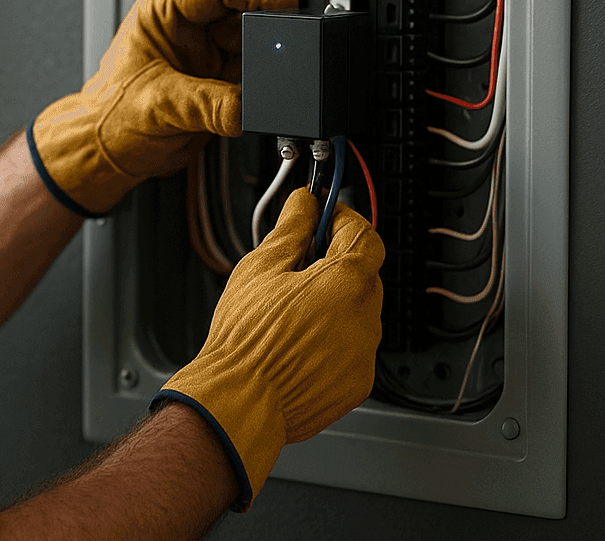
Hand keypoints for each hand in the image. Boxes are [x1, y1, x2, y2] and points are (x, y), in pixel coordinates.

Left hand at [29, 0, 296, 215]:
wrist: (108, 154)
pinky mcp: (220, 85)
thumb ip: (205, 105)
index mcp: (163, 14)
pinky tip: (253, 104)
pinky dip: (259, 91)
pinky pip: (252, 80)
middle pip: (241, 15)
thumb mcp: (157, 105)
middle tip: (282, 49)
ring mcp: (207, 57)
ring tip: (256, 86)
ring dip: (261, 67)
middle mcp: (189, 30)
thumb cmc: (110, 117)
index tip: (283, 0)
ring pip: (252, 49)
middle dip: (263, 33)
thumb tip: (245, 108)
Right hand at [155, 188, 383, 509]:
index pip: (364, 235)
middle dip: (337, 263)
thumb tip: (303, 204)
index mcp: (344, 282)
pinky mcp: (356, 384)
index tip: (324, 216)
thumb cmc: (245, 339)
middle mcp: (364, 318)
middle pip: (364, 274)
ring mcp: (363, 355)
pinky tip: (299, 344)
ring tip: (292, 311)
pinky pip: (353, 349)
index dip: (344, 219)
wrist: (240, 400)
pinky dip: (334, 341)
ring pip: (359, 313)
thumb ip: (291, 228)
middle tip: (300, 263)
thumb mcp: (261, 267)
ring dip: (336, 304)